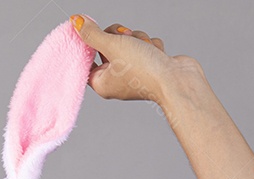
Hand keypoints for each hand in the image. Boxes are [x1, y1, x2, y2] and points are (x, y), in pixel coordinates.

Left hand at [71, 15, 202, 105]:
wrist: (178, 80)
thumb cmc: (144, 71)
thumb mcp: (112, 45)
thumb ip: (92, 33)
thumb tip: (75, 21)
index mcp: (102, 83)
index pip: (87, 59)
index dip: (90, 43)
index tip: (93, 30)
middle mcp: (117, 80)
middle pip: (108, 46)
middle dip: (120, 36)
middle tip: (126, 39)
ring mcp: (135, 73)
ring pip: (129, 42)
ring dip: (138, 39)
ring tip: (145, 49)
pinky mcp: (151, 66)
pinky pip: (145, 46)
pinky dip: (151, 46)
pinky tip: (157, 54)